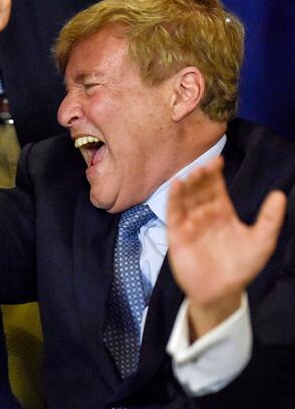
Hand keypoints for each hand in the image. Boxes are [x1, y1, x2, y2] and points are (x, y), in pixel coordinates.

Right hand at [167, 157, 285, 338]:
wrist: (222, 291)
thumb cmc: (242, 267)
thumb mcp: (262, 242)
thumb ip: (270, 219)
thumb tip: (279, 194)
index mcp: (222, 213)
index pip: (216, 188)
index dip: (216, 174)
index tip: (219, 161)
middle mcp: (204, 215)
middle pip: (199, 190)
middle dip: (201, 177)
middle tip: (205, 165)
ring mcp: (189, 224)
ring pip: (185, 198)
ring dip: (187, 184)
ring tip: (192, 172)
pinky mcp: (177, 235)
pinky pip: (173, 213)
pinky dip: (173, 198)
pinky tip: (176, 185)